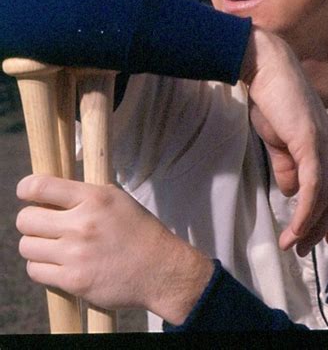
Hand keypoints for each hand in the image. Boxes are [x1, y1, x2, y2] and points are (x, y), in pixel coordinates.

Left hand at [16, 175, 213, 324]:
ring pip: (27, 247)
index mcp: (94, 198)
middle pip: (25, 220)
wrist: (160, 269)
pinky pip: (36, 271)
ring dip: (35, 245)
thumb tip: (50, 193)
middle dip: (30, 221)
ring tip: (52, 245)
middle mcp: (82, 223)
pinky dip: (42, 266)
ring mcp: (76, 254)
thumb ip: (84, 194)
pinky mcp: (73, 280)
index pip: (40, 187)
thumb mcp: (117, 199)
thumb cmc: (139, 230)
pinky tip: (57, 263)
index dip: (26, 189)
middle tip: (43, 224)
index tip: (27, 193)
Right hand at [241, 27, 327, 255]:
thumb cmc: (269, 97)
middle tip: (304, 250)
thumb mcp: (276, 138)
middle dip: (321, 227)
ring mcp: (323, 143)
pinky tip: (292, 228)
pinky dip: (305, 213)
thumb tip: (291, 192)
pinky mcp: (310, 142)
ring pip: (326, 197)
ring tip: (293, 246)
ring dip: (310, 226)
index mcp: (325, 143)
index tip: (320, 238)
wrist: (264, 66)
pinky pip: (314, 187)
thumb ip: (286, 164)